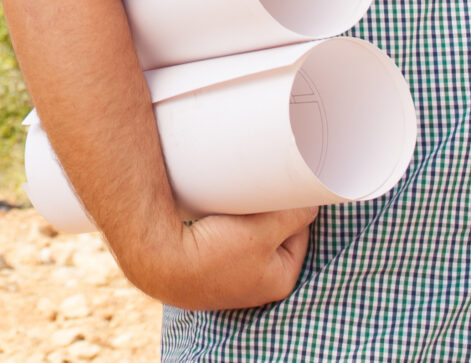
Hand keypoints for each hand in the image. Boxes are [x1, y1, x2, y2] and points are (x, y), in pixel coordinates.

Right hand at [120, 205, 316, 310]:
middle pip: (273, 233)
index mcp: (280, 280)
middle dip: (268, 211)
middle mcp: (256, 283)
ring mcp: (230, 276)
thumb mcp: (264, 231)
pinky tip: (216, 210)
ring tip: (235, 198)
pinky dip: (225, 223)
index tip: (281, 186)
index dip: (292, 207)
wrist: (158, 262)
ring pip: (249, 234)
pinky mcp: (206, 265)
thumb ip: (295, 215)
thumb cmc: (214, 254)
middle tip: (257, 190)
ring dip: (245, 216)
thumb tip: (312, 202)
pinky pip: (225, 237)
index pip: (299, 233)